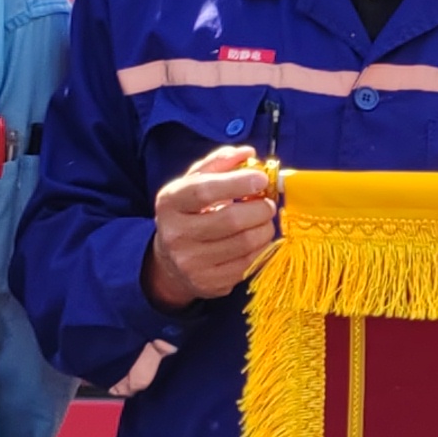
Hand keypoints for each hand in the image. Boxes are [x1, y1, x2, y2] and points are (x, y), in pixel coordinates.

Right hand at [145, 145, 281, 308]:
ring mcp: (191, 262)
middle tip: (268, 203)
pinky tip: (258, 239)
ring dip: (265, 228)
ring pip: (245, 243)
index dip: (238, 183)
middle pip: (231, 220)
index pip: (204, 191)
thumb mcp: (194, 183)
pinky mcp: (209, 283)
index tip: (262, 179)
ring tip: (264, 220)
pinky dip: (262, 248)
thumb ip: (219, 163)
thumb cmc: (190, 213)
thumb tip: (248, 153)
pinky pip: (249, 263)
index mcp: (170, 202)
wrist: (171, 261)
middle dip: (260, 208)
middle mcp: (175, 234)